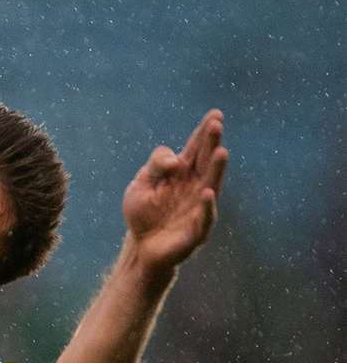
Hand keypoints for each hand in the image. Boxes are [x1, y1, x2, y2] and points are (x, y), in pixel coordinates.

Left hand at [121, 108, 227, 270]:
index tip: (215, 115)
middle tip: (216, 125)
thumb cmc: (144, 214)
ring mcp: (199, 208)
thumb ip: (155, 167)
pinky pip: (204, 218)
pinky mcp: (196, 231)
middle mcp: (195, 187)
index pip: (195, 149)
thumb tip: (175, 160)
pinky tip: (207, 193)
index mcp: (182, 174)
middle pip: (205, 162)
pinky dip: (206, 206)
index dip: (204, 133)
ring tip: (221, 152)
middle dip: (210, 144)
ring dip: (216, 169)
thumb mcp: (140, 185)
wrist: (141, 248)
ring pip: (210, 185)